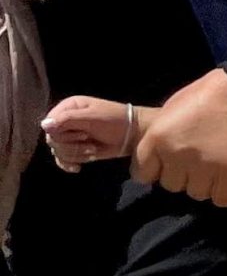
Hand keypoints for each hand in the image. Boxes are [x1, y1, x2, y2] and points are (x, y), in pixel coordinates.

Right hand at [41, 97, 155, 171]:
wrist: (134, 134)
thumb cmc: (115, 120)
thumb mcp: (92, 117)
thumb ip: (67, 120)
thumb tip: (44, 126)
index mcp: (68, 108)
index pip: (49, 124)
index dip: (62, 133)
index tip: (82, 133)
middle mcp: (65, 121)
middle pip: (52, 140)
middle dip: (72, 145)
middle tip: (90, 141)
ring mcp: (70, 136)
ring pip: (58, 151)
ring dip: (76, 153)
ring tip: (93, 149)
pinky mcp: (77, 149)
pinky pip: (62, 160)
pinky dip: (69, 164)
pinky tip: (78, 167)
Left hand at [133, 70, 226, 206]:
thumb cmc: (216, 91)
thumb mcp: (177, 106)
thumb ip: (165, 133)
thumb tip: (162, 151)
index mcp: (159, 137)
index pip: (143, 173)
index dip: (158, 170)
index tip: (172, 166)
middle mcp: (177, 155)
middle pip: (172, 185)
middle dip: (185, 176)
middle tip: (202, 164)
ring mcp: (205, 167)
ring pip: (197, 193)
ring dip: (208, 184)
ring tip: (220, 170)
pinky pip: (222, 199)